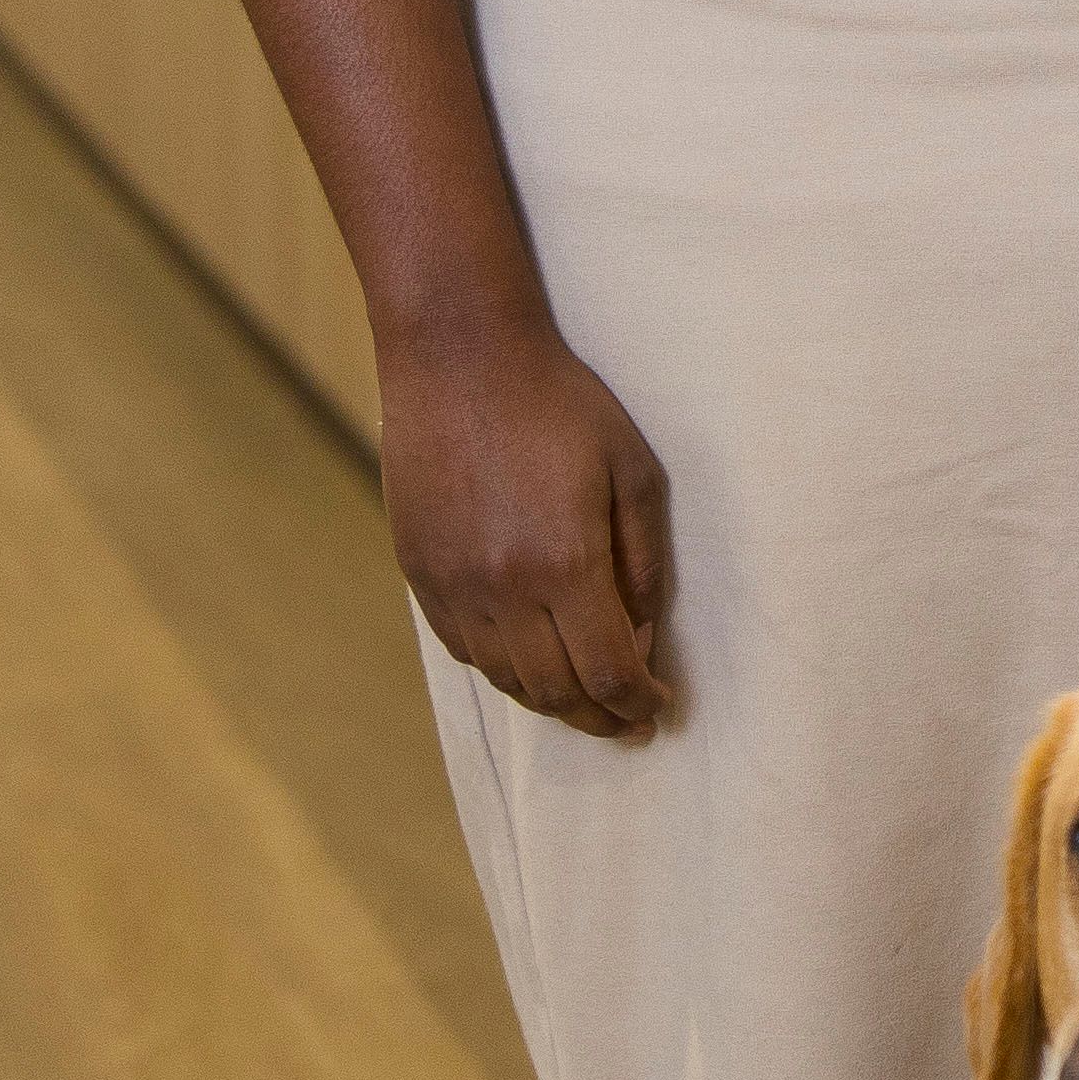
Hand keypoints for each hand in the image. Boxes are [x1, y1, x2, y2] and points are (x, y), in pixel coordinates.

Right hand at [380, 302, 677, 733]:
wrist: (459, 358)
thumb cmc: (560, 405)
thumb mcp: (632, 473)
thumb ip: (644, 565)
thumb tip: (644, 638)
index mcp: (564, 564)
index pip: (607, 673)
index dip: (638, 703)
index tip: (659, 707)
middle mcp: (502, 589)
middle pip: (555, 692)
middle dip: (600, 718)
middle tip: (629, 721)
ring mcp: (452, 585)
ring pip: (505, 680)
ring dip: (552, 701)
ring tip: (586, 700)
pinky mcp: (419, 572)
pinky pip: (464, 649)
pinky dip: (503, 670)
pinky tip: (531, 661)